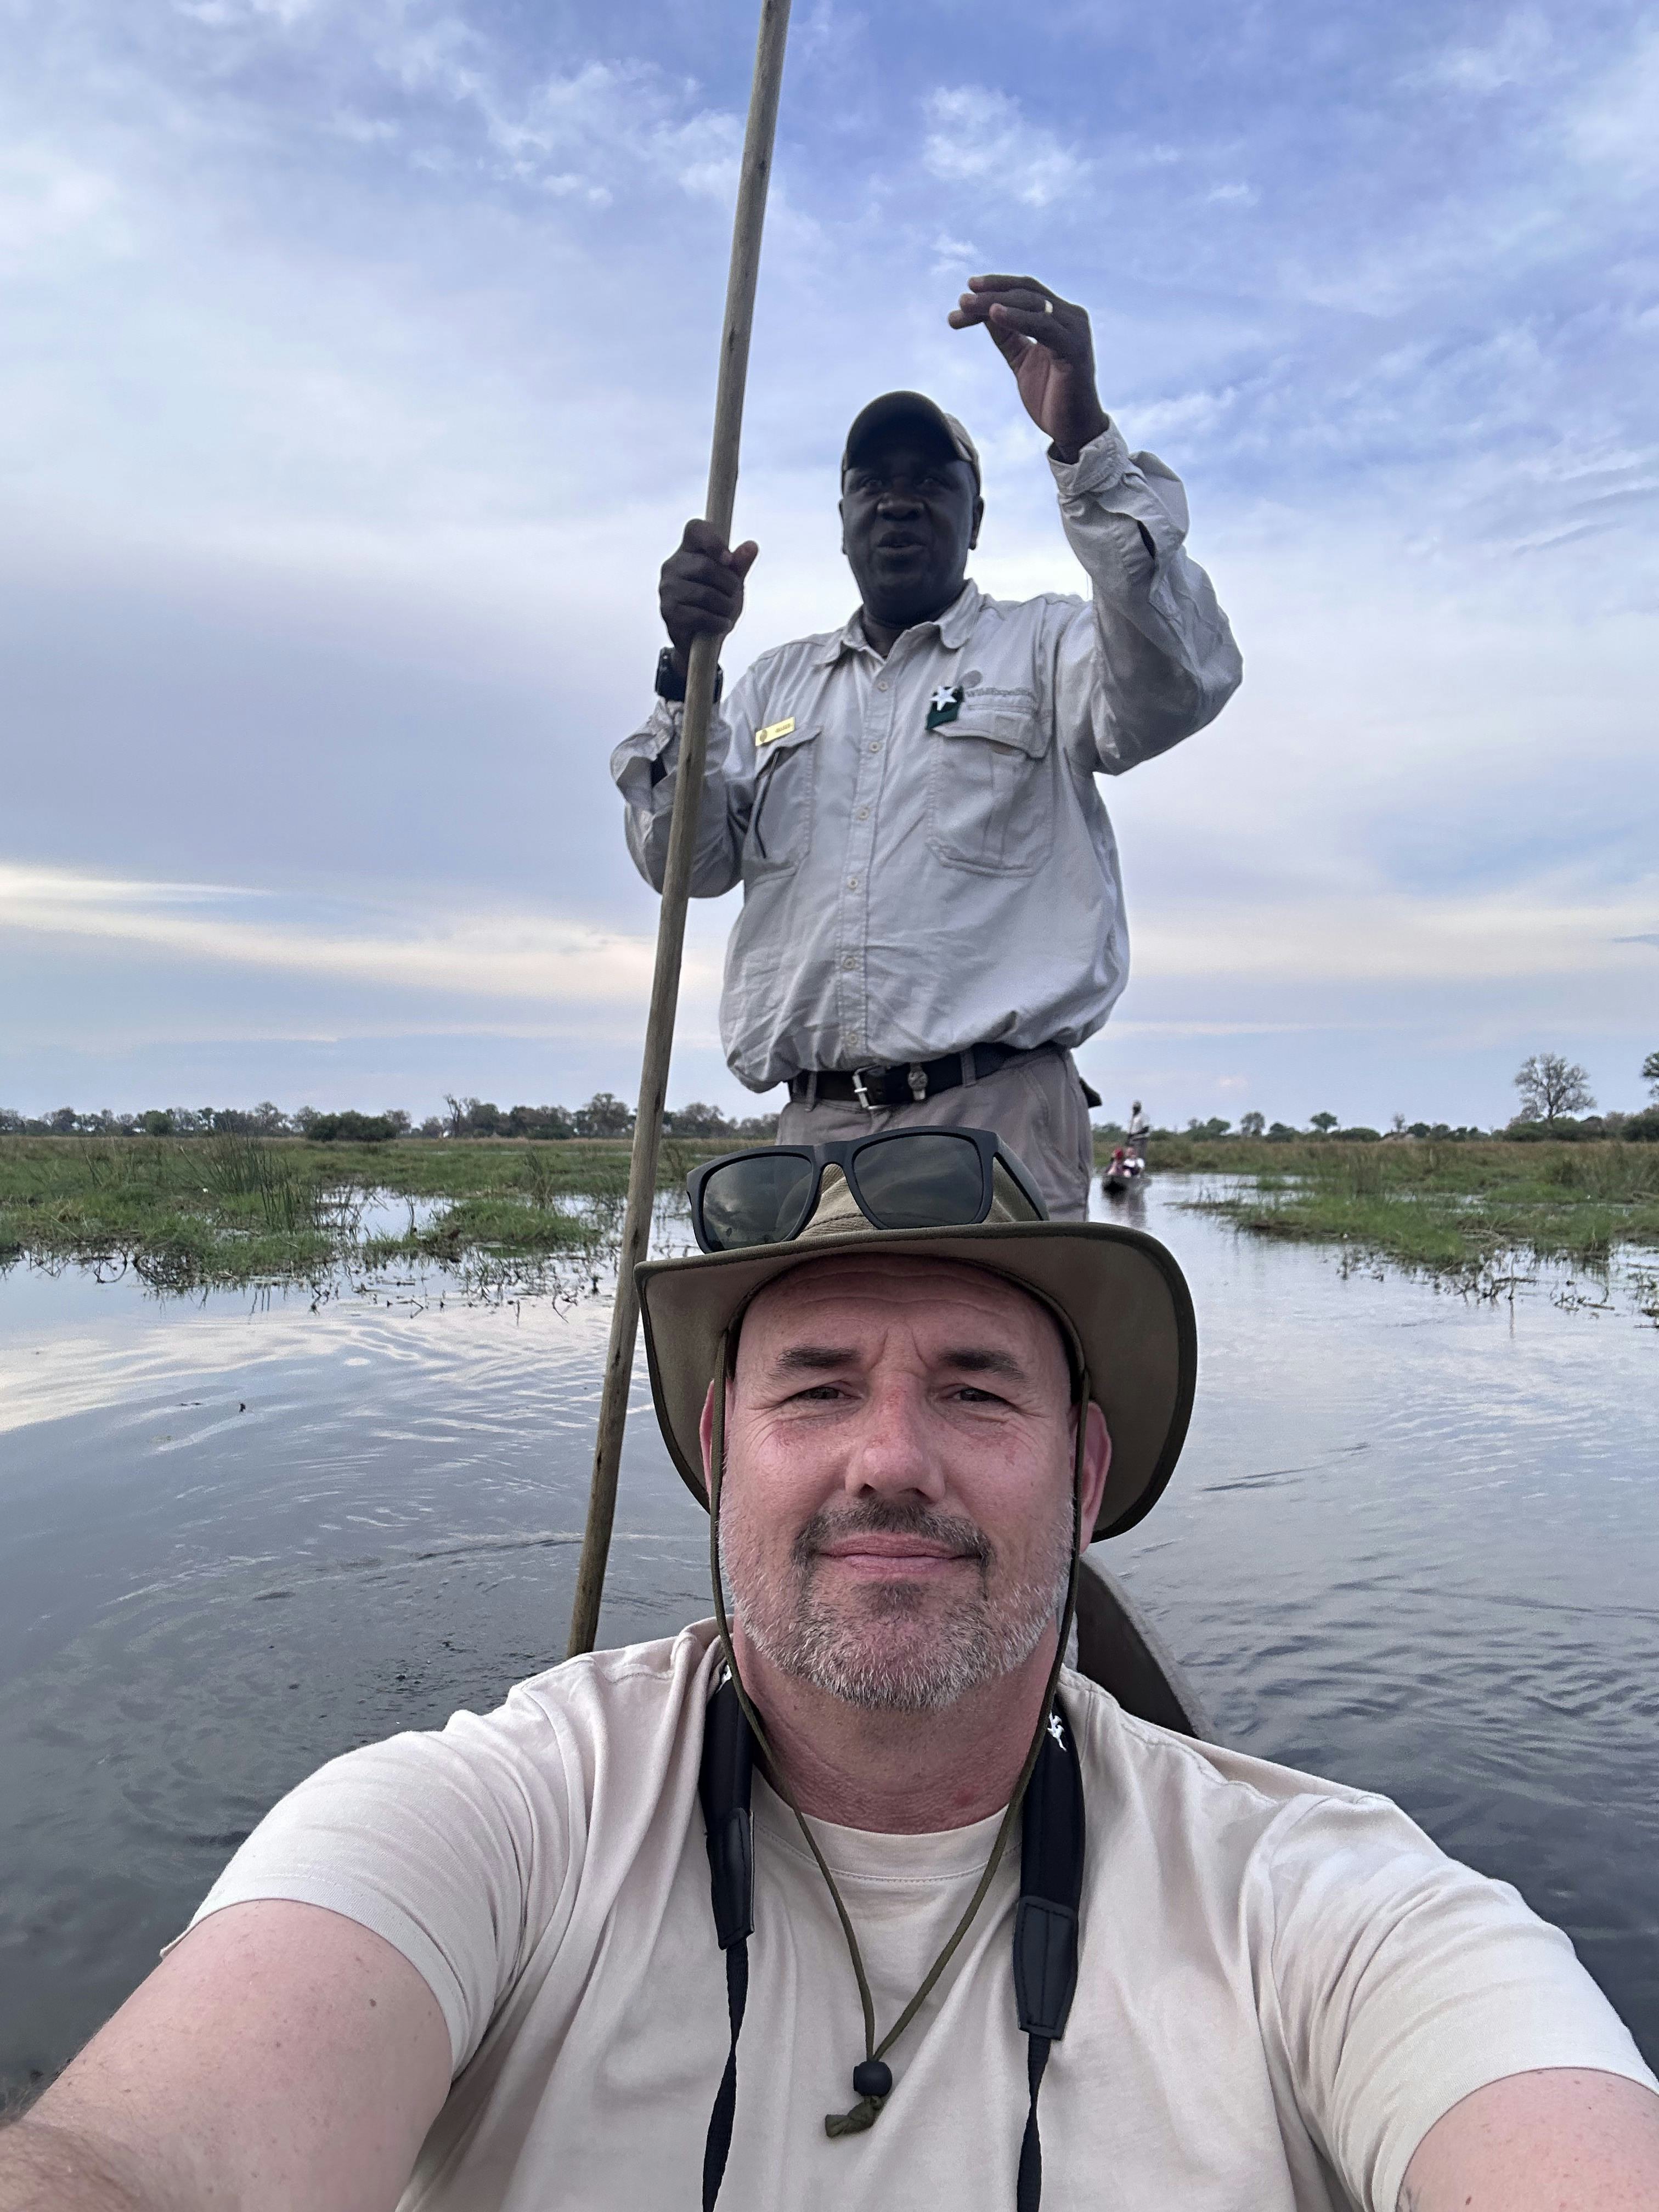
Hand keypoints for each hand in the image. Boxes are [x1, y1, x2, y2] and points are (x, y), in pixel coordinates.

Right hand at [659, 520, 759, 671]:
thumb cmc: (717, 605)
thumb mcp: (733, 584)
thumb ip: (740, 565)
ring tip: (727, 613)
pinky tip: (721, 624)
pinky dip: (718, 622)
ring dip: (726, 606)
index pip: (696, 529)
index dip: (713, 539)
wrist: (701, 642)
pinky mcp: (668, 612)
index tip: (729, 560)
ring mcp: (667, 589)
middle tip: (734, 595)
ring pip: (705, 593)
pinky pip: (700, 615)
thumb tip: (752, 546)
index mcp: (688, 550)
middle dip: (729, 584)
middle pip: (706, 565)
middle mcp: (672, 566)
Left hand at [948, 275, 1109, 462]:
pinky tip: (994, 315)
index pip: (1025, 290)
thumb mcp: (1021, 360)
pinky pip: (1043, 326)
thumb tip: (983, 312)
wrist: (1074, 431)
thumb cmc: (1050, 397)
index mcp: (1059, 317)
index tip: (967, 290)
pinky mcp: (1075, 349)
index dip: (996, 286)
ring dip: (996, 302)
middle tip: (962, 299)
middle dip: (991, 293)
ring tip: (968, 305)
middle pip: (1026, 292)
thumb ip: (1007, 335)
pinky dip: (1017, 318)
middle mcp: (1070, 317)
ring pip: (1032, 304)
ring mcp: (1074, 331)